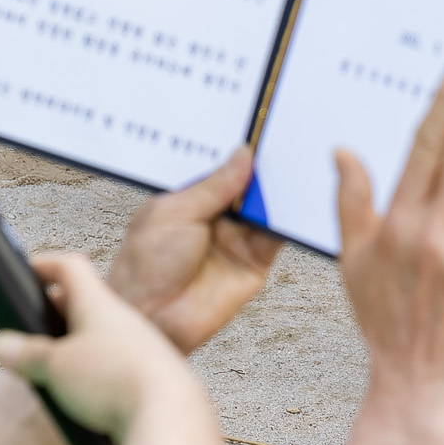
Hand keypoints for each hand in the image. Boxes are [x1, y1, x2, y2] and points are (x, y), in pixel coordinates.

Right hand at [0, 252, 193, 439]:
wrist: (169, 417)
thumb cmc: (115, 381)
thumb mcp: (55, 367)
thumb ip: (27, 354)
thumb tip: (3, 345)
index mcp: (98, 304)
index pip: (70, 267)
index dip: (46, 265)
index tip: (28, 270)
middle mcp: (122, 320)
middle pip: (85, 303)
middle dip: (57, 313)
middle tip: (34, 328)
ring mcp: (139, 347)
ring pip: (101, 337)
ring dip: (76, 346)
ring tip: (53, 368)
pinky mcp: (148, 376)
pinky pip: (115, 364)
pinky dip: (95, 372)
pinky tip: (83, 395)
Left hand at [107, 146, 281, 354]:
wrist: (152, 317)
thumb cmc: (145, 266)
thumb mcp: (175, 213)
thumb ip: (214, 186)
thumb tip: (243, 155)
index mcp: (192, 199)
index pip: (224, 169)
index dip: (241, 152)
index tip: (261, 127)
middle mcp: (218, 217)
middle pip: (250, 185)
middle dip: (266, 167)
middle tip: (285, 139)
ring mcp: (238, 239)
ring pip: (267, 208)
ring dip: (280, 191)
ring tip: (296, 164)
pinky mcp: (255, 262)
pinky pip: (277, 237)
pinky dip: (289, 221)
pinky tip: (298, 202)